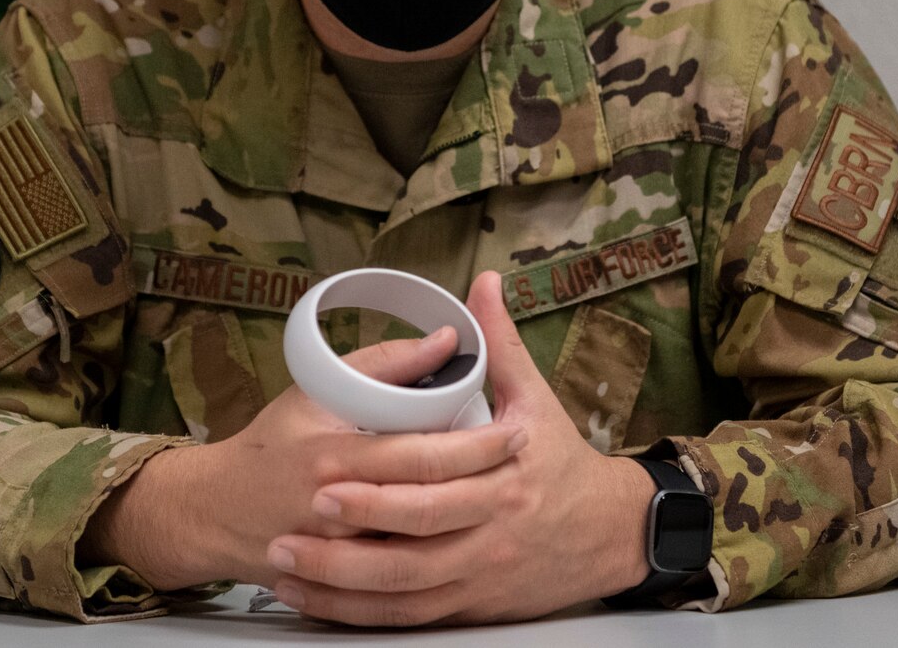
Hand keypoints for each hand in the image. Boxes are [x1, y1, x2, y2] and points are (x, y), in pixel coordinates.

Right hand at [82, 324, 528, 589]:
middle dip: (485, 488)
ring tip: (508, 513)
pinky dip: (435, 575)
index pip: (419, 455)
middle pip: (429, 509)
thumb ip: (381, 363)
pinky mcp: (340, 585)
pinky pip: (397, 591)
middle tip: (527, 470)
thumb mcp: (314, 391)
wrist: (211, 512)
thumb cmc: (267, 447)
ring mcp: (339, 555)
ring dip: (468, 536)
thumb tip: (446, 337)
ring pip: (421, 556)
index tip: (515, 432)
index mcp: (333, 457)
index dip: (474, 446)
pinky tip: (465, 557)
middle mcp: (336, 511)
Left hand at [265, 272, 658, 625]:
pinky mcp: (472, 609)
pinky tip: (321, 603)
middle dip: (346, 541)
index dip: (377, 487)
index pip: (433, 484)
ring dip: (341, 586)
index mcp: (503, 477)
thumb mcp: (537, 400)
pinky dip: (362, 616)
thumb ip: (500, 344)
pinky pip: (411, 620)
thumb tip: (483, 282)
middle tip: (290, 529)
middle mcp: (490, 533)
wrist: (610, 534)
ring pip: (404, 593)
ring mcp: (479, 577)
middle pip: (412, 545)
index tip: (324, 478)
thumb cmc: (563, 463)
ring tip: (287, 569)